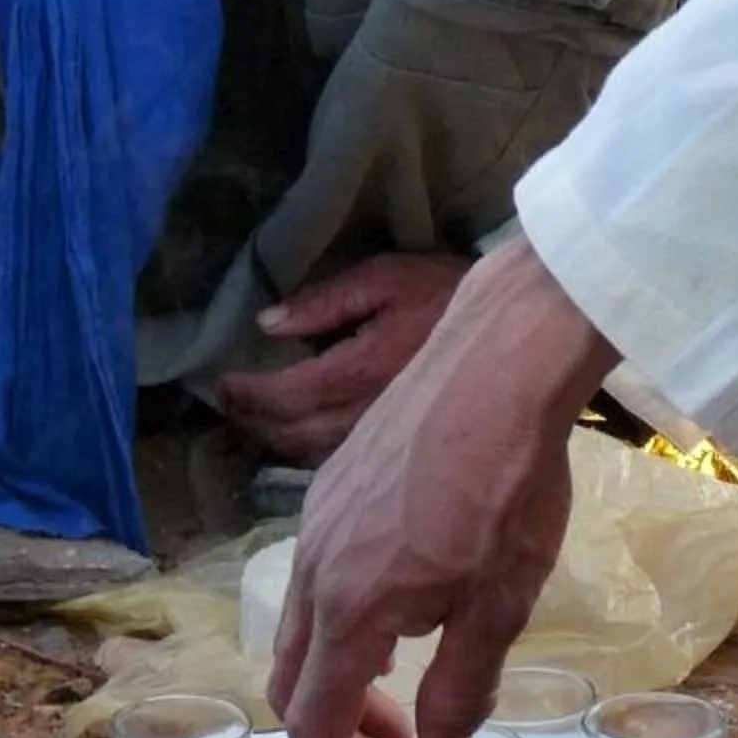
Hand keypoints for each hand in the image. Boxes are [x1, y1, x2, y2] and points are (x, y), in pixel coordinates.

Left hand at [217, 252, 474, 463]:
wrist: (515, 328)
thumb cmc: (446, 292)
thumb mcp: (385, 276)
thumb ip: (324, 302)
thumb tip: (268, 324)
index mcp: (360, 368)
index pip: (286, 395)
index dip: (247, 393)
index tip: (221, 383)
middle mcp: (367, 413)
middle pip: (292, 435)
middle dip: (253, 421)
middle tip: (228, 405)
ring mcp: (385, 436)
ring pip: (314, 455)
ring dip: (277, 440)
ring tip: (256, 421)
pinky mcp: (400, 446)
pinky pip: (341, 460)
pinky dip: (309, 451)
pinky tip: (300, 437)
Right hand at [270, 241, 619, 737]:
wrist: (495, 364)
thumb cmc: (507, 486)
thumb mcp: (500, 602)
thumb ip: (462, 685)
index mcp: (348, 608)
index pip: (314, 724)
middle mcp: (313, 567)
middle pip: (294, 678)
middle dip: (333, 736)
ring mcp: (317, 519)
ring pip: (302, 623)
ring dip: (340, 675)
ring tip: (399, 690)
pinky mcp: (334, 483)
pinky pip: (317, 574)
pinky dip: (343, 620)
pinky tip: (400, 608)